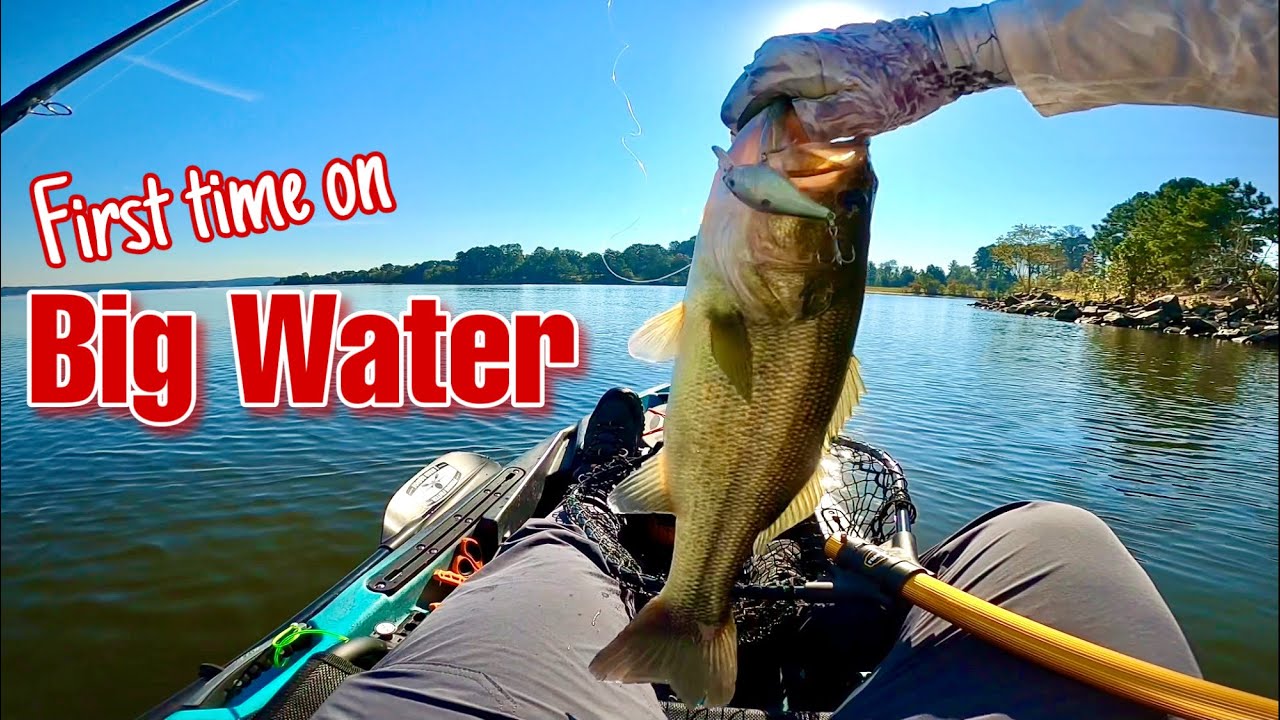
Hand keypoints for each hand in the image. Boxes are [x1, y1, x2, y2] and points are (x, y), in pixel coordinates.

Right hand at [721, 7, 1011, 140]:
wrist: (943, 51)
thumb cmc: (903, 86)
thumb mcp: (855, 117)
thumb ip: (810, 124)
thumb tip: (783, 128)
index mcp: (802, 60)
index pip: (751, 84)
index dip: (738, 111)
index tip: (732, 133)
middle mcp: (803, 43)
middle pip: (757, 69)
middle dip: (745, 98)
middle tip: (742, 128)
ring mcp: (818, 38)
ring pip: (774, 61)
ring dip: (764, 88)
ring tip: (764, 117)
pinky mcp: (833, 41)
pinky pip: (793, 57)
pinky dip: (784, 79)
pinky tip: (794, 99)